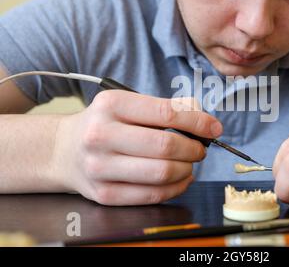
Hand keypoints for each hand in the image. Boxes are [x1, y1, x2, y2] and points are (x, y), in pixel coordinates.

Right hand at [50, 91, 221, 205]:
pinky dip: (176, 188)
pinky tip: (180, 179)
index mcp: (110, 105)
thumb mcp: (126, 104)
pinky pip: (152, 195)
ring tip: (190, 164)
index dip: (198, 122)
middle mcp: (101, 135)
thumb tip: (203, 120)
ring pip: (161, 173)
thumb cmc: (104, 124)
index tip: (214, 128)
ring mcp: (100, 167)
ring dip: (187, 169)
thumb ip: (164, 108)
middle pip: (165, 145)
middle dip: (194, 149)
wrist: (63, 150)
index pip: (167, 112)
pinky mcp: (103, 194)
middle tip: (200, 149)